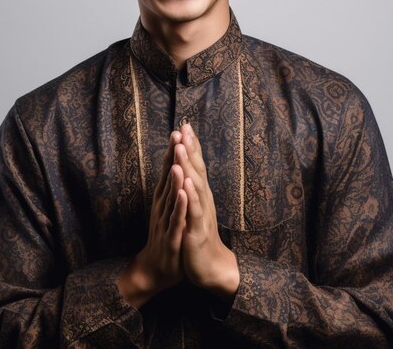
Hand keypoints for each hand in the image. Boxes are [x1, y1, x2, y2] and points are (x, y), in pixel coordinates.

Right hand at [118, 130, 186, 307]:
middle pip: (168, 177)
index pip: (169, 169)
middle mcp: (162, 205)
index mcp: (164, 198)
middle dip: (173, 156)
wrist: (157, 268)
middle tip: (176, 133)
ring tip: (178, 160)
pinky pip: (177, 219)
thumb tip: (176, 165)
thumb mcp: (169, 208)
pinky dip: (180, 206)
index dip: (174, 150)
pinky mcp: (172, 236)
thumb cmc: (166, 235)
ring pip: (171, 196)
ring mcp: (166, 220)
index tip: (180, 129)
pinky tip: (184, 193)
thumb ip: (172, 187)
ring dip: (174, 178)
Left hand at [174, 123, 239, 299]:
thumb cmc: (200, 235)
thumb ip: (194, 187)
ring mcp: (201, 214)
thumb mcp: (197, 208)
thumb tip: (190, 166)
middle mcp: (203, 199)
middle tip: (185, 128)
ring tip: (181, 147)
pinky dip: (189, 196)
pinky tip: (185, 183)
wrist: (211, 268)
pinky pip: (193, 211)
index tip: (185, 125)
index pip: (196, 165)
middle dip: (190, 148)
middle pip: (197, 169)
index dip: (191, 145)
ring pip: (195, 186)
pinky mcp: (197, 230)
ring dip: (188, 166)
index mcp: (201, 194)